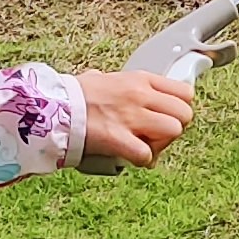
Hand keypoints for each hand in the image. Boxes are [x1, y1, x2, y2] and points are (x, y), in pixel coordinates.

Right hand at [79, 67, 198, 168]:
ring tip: (144, 146)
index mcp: (140, 80)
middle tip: (156, 135)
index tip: (167, 116)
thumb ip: (116, 82)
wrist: (53, 108)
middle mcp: (140, 96)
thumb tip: (104, 81)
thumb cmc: (74, 95)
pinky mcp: (119, 139)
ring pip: (173, 131)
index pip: (185, 92)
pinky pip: (147, 155)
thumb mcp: (103, 78)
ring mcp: (131, 117)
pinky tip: (130, 157)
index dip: (179, 109)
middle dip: (174, 128)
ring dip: (161, 144)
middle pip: (184, 114)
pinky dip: (142, 160)